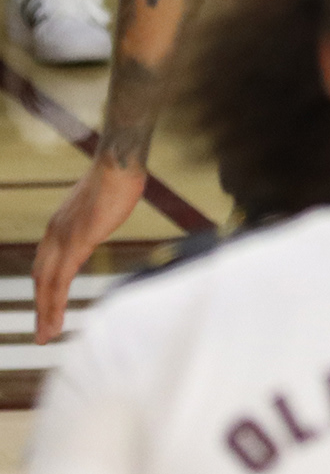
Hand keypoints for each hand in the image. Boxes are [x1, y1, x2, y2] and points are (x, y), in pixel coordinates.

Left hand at [33, 161, 146, 342]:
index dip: (46, 289)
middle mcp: (54, 234)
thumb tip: (103, 216)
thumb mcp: (101, 203)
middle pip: (41, 278)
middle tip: (43, 334)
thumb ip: (96, 217)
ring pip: (46, 285)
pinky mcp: (76, 244)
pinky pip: (60, 281)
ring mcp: (63, 239)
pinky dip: (54, 304)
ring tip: (47, 336)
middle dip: (41, 308)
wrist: (119, 162)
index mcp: (59, 225)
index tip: (49, 309)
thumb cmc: (118, 176)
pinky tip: (55, 320)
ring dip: (45, 313)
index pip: (46, 264)